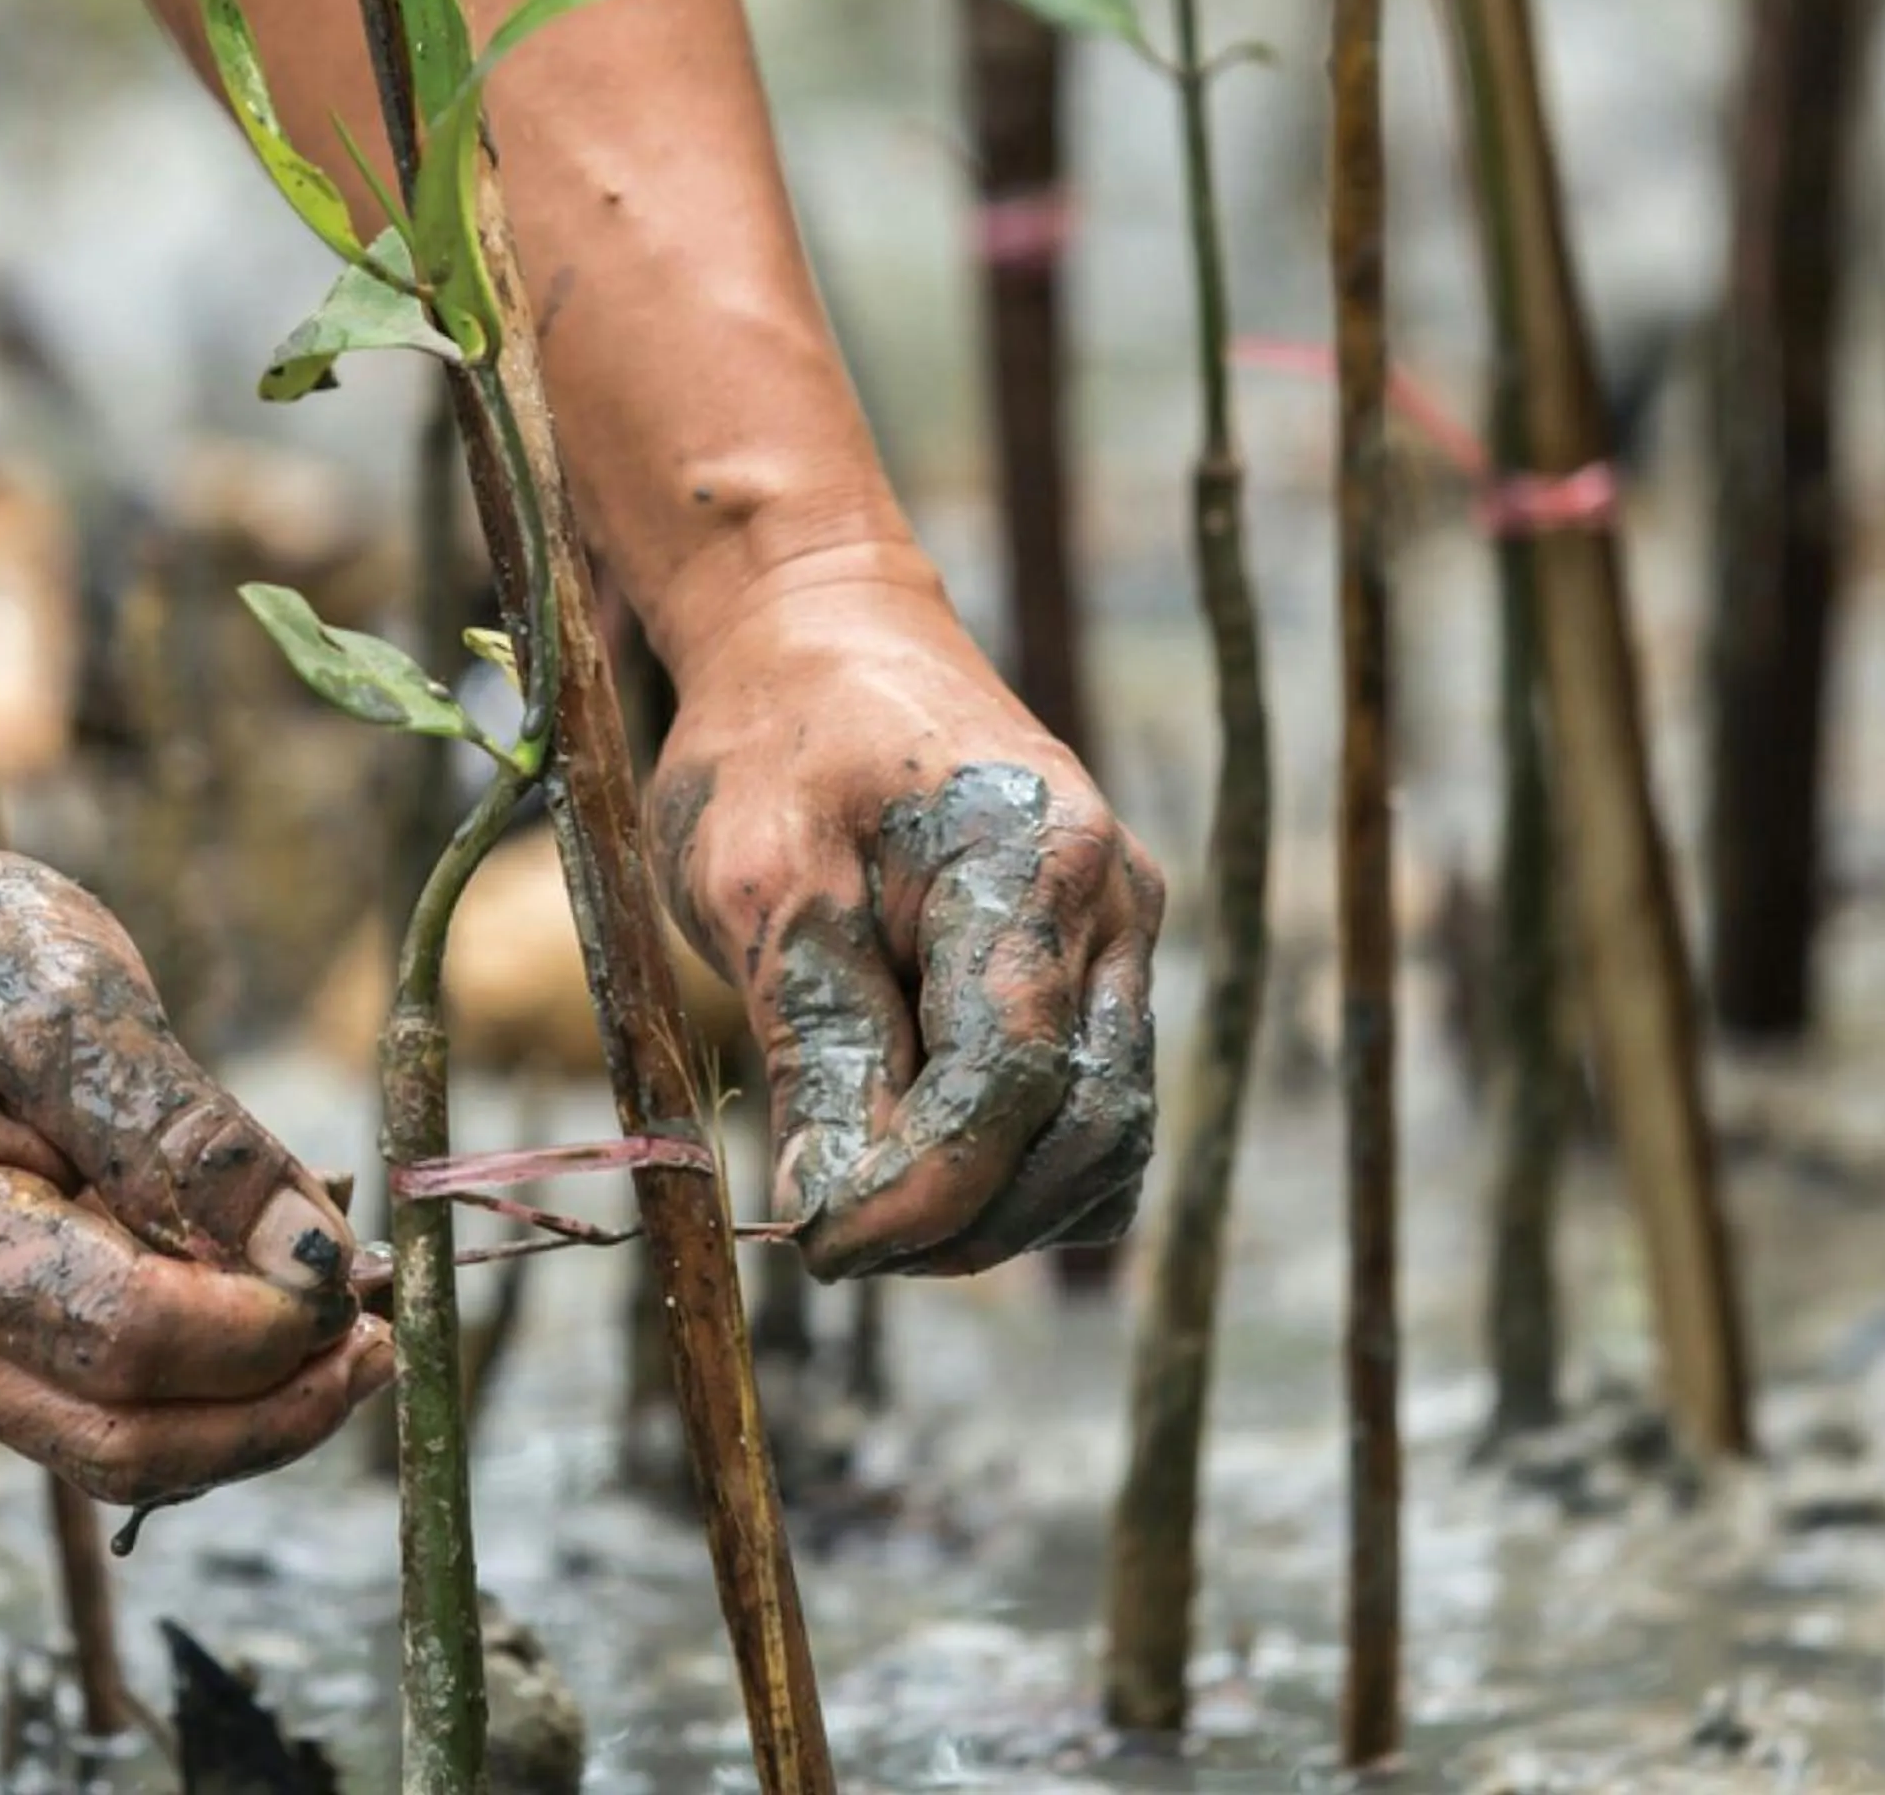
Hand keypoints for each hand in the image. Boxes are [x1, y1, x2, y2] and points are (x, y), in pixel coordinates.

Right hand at [0, 807, 390, 1504]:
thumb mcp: (73, 1001)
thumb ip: (190, 1139)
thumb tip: (315, 1254)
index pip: (131, 1342)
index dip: (266, 1329)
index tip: (364, 1274)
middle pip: (128, 1442)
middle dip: (276, 1409)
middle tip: (386, 1339)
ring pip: (118, 1444)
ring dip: (248, 1403)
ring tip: (344, 1313)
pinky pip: (92, 1398)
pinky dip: (194, 1370)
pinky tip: (263, 1295)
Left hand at [648, 576, 1163, 1279]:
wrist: (823, 638)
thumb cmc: (776, 747)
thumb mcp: (759, 890)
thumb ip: (817, 1050)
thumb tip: (832, 1215)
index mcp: (1035, 863)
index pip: (1008, 1080)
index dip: (921, 1192)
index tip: (817, 1246)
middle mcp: (1116, 905)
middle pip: (1085, 1132)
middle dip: (964, 1220)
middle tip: (833, 1246)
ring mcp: (1125, 939)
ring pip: (1107, 1142)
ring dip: (997, 1211)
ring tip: (865, 1206)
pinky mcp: (1104, 970)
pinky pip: (1095, 1113)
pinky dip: (1019, 1170)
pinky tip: (919, 1163)